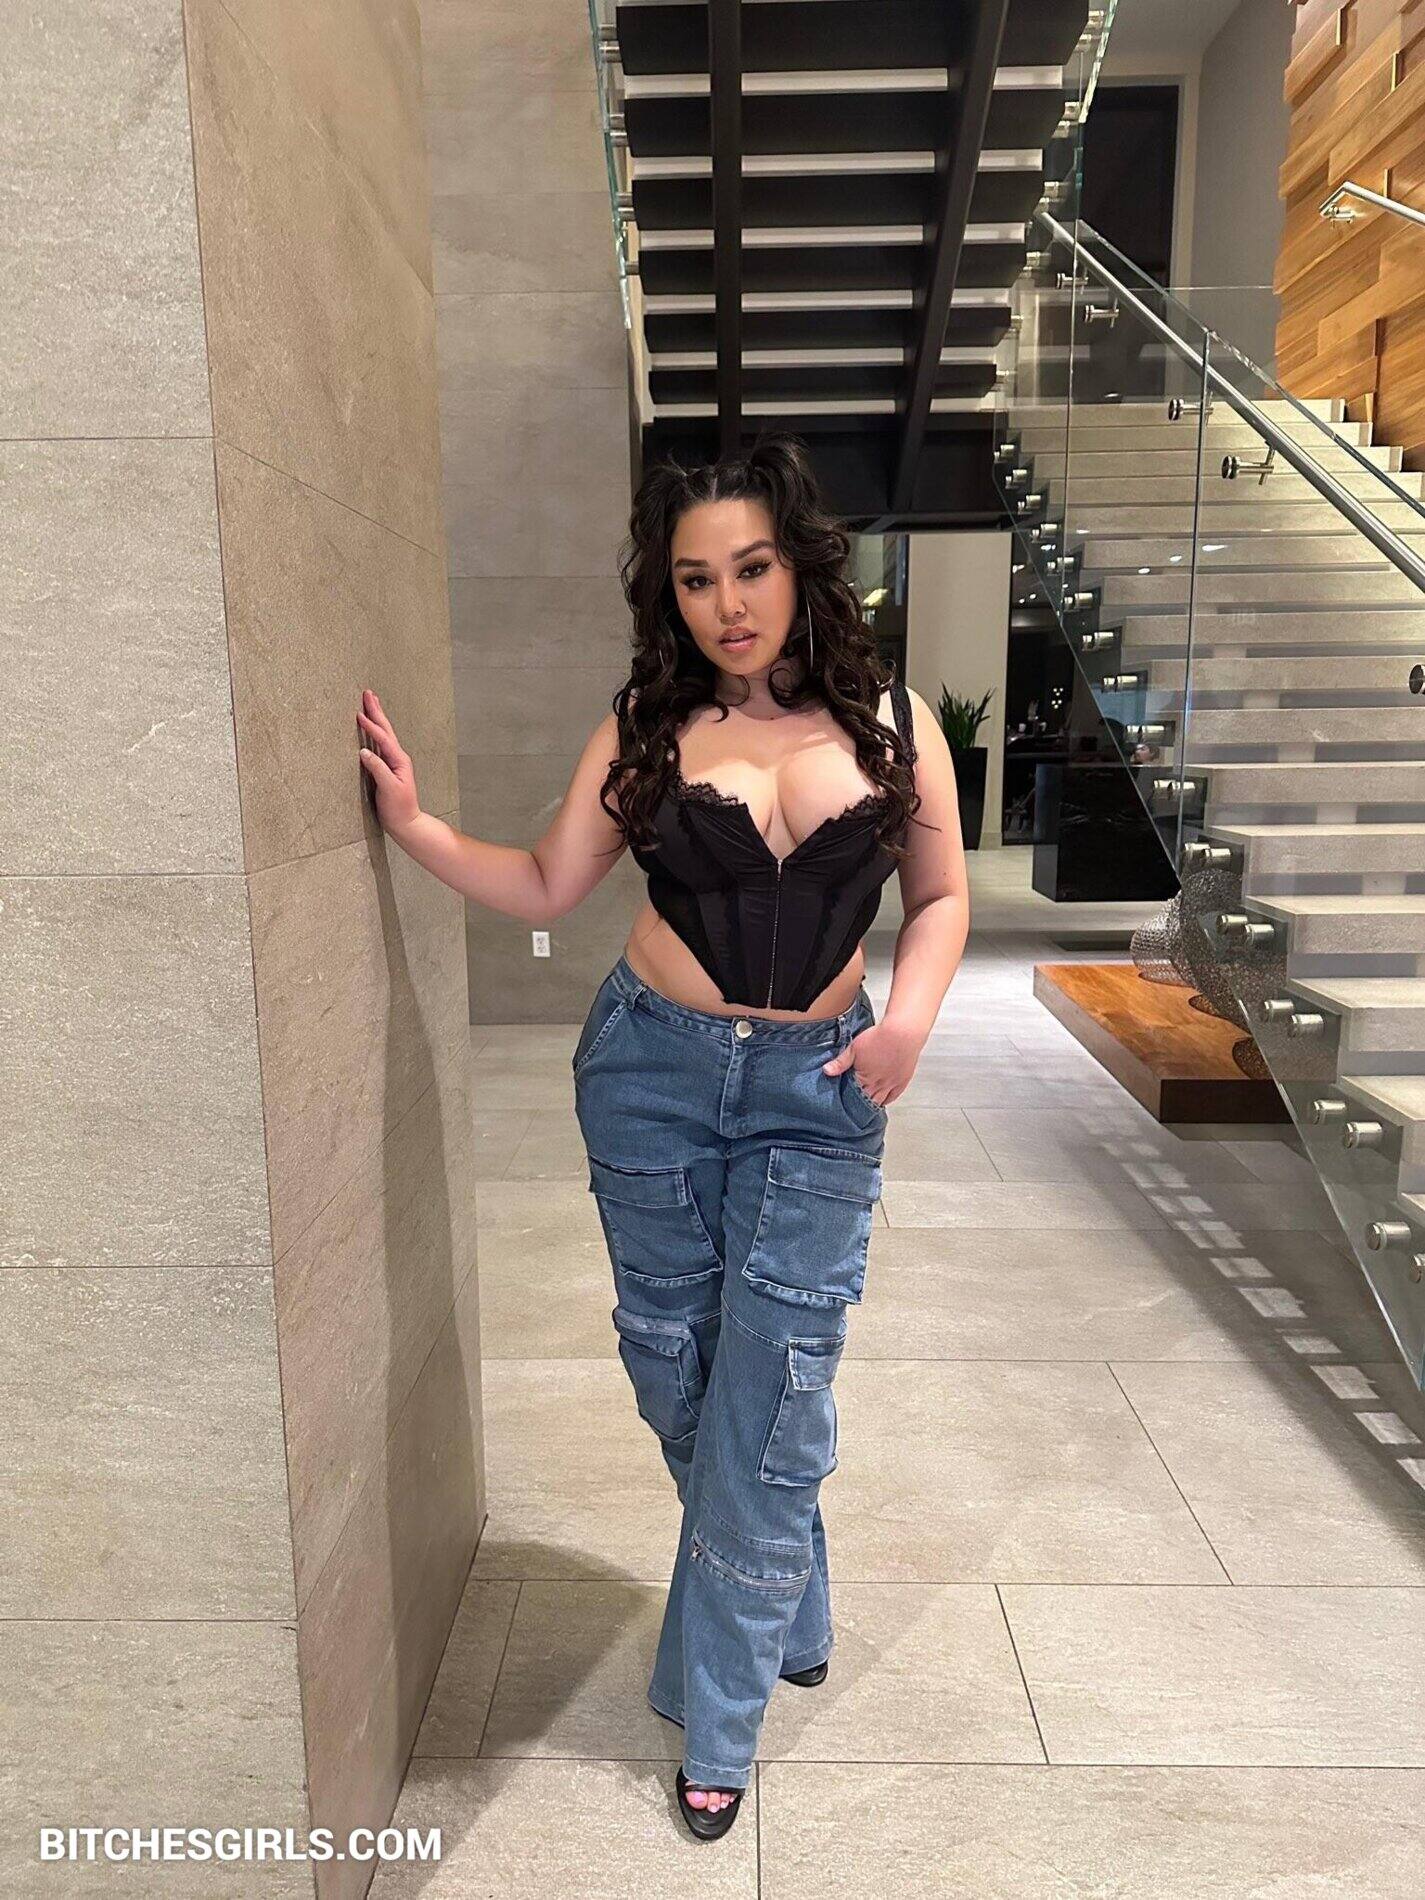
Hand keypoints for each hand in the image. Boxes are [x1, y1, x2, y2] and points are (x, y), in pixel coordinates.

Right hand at [356, 689, 421, 836]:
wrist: (406, 823)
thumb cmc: (399, 808)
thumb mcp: (389, 789)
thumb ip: (378, 769)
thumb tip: (364, 751)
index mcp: (399, 760)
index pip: (383, 738)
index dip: (371, 726)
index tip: (359, 714)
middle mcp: (398, 758)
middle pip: (385, 730)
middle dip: (376, 711)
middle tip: (368, 693)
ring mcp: (393, 762)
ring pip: (383, 735)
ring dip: (376, 718)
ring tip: (370, 704)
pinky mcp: (387, 769)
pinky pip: (379, 745)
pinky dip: (374, 733)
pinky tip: (370, 729)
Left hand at [821, 1018, 921, 1106]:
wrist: (903, 1032)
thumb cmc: (879, 1038)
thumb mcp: (855, 1048)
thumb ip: (841, 1062)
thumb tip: (826, 1071)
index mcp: (864, 1078)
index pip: (853, 1095)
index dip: (847, 1100)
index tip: (841, 1105)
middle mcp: (879, 1084)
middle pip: (866, 1101)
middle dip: (858, 1106)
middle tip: (852, 1111)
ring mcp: (892, 1084)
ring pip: (880, 1100)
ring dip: (872, 1104)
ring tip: (865, 1109)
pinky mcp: (902, 1080)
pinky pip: (893, 1096)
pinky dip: (886, 1101)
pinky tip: (882, 1102)